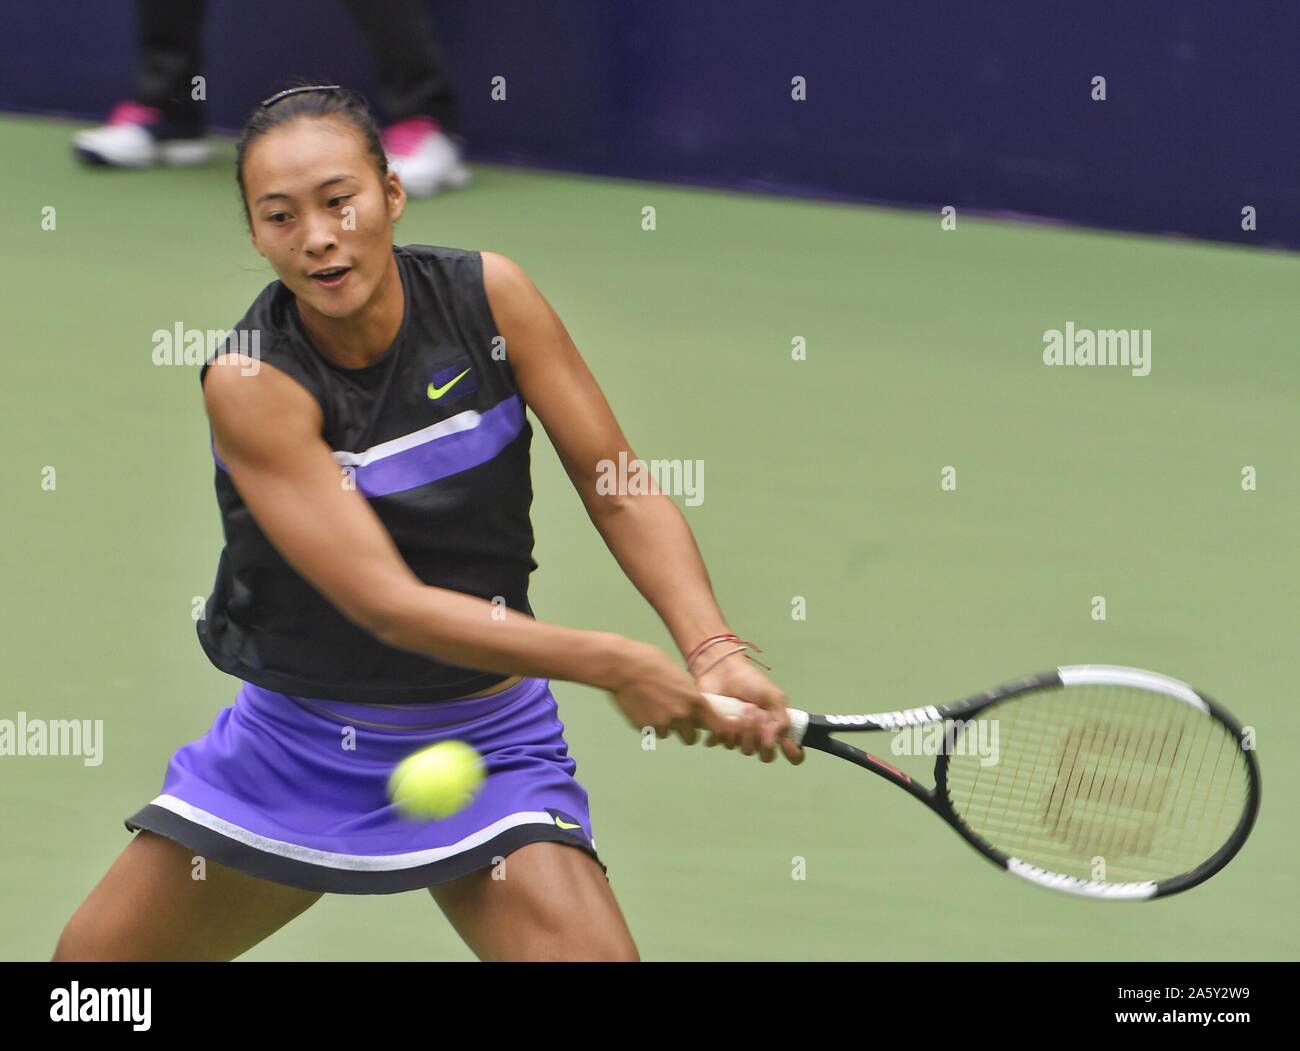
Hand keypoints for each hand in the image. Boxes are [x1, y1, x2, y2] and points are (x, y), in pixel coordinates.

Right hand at [603, 640, 730, 746]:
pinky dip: (648, 723)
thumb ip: (687, 694)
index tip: (713, 734)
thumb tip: (690, 704)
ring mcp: (662, 723)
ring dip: (664, 726)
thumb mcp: (679, 676)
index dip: (716, 733)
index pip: (717, 727)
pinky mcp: (645, 727)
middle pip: (690, 738)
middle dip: (684, 732)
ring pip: (668, 733)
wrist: (623, 667)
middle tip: (676, 721)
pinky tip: (641, 705)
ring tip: (652, 705)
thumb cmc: (651, 663)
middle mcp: (682, 715)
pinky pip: (651, 730)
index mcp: (695, 700)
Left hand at [693, 648, 804, 764]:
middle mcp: (760, 737)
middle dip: (762, 735)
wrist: (722, 671)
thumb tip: (773, 743)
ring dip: (744, 729)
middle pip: (766, 756)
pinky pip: (725, 743)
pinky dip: (726, 730)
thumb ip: (782, 721)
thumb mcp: (773, 697)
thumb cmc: (751, 682)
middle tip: (756, 714)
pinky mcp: (721, 734)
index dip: (792, 754)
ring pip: (746, 749)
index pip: (792, 754)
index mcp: (776, 728)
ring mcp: (740, 738)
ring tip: (741, 708)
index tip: (786, 743)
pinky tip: (725, 716)